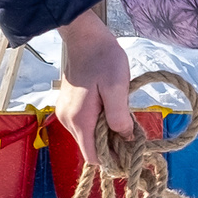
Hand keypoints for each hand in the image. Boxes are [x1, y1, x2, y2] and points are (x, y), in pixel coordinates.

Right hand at [52, 5, 133, 161]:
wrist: (84, 37)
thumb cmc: (103, 59)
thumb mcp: (116, 87)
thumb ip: (119, 116)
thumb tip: (126, 137)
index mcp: (79, 120)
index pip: (94, 158)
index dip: (113, 160)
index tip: (131, 152)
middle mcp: (67, 121)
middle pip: (91, 148)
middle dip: (112, 146)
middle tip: (132, 132)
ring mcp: (65, 113)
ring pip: (88, 136)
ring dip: (105, 133)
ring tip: (123, 118)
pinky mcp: (67, 105)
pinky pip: (84, 124)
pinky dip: (98, 124)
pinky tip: (110, 110)